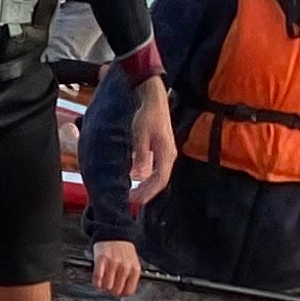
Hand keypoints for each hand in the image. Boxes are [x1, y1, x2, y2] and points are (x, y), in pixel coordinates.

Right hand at [94, 239, 141, 297]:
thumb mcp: (132, 263)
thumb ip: (130, 276)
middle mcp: (125, 267)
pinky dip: (96, 282)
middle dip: (111, 290)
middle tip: (109, 286)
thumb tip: (124, 292)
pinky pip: (98, 279)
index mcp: (134, 269)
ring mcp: (113, 264)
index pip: (128, 291)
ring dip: (103, 287)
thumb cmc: (123, 248)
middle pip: (117, 291)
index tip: (118, 292)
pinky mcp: (101, 260)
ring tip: (104, 281)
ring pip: (107, 287)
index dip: (122, 293)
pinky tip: (98, 280)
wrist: (114, 232)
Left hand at [129, 77, 175, 204]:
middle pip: (159, 180)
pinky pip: (155, 167)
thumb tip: (141, 175)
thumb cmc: (147, 115)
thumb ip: (142, 155)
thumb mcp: (141, 135)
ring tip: (132, 192)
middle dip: (146, 192)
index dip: (149, 193)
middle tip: (131, 200)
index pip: (160, 180)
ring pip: (157, 175)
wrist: (153, 99)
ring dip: (145, 185)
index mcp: (166, 154)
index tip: (136, 201)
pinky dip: (145, 175)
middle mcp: (168, 155)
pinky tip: (133, 176)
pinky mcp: (160, 149)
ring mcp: (165, 153)